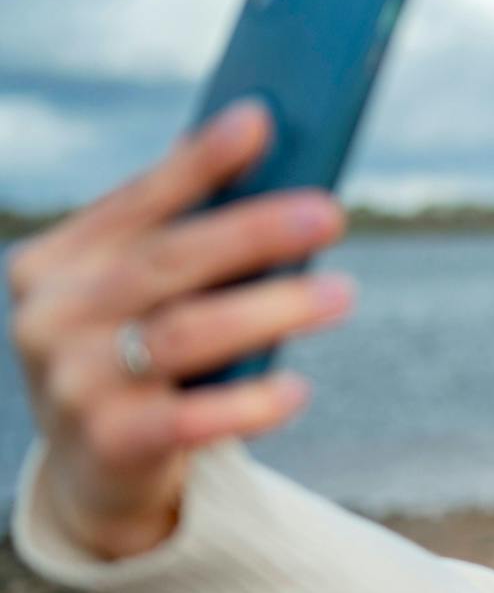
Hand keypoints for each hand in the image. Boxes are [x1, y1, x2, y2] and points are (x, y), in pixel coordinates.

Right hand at [5, 99, 353, 559]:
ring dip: (272, 310)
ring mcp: (73, 383)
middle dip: (254, 232)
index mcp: (58, 263)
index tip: (260, 121)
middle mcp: (51, 318)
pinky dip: (249, 403)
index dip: (198, 162)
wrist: (99, 470)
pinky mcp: (108, 443)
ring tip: (343, 293)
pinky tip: (298, 390)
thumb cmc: (136, 352)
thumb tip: (271, 151)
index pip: (137, 202)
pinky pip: (190, 419)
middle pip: (168, 263)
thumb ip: (183, 235)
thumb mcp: (139, 294)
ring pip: (186, 334)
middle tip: (331, 214)